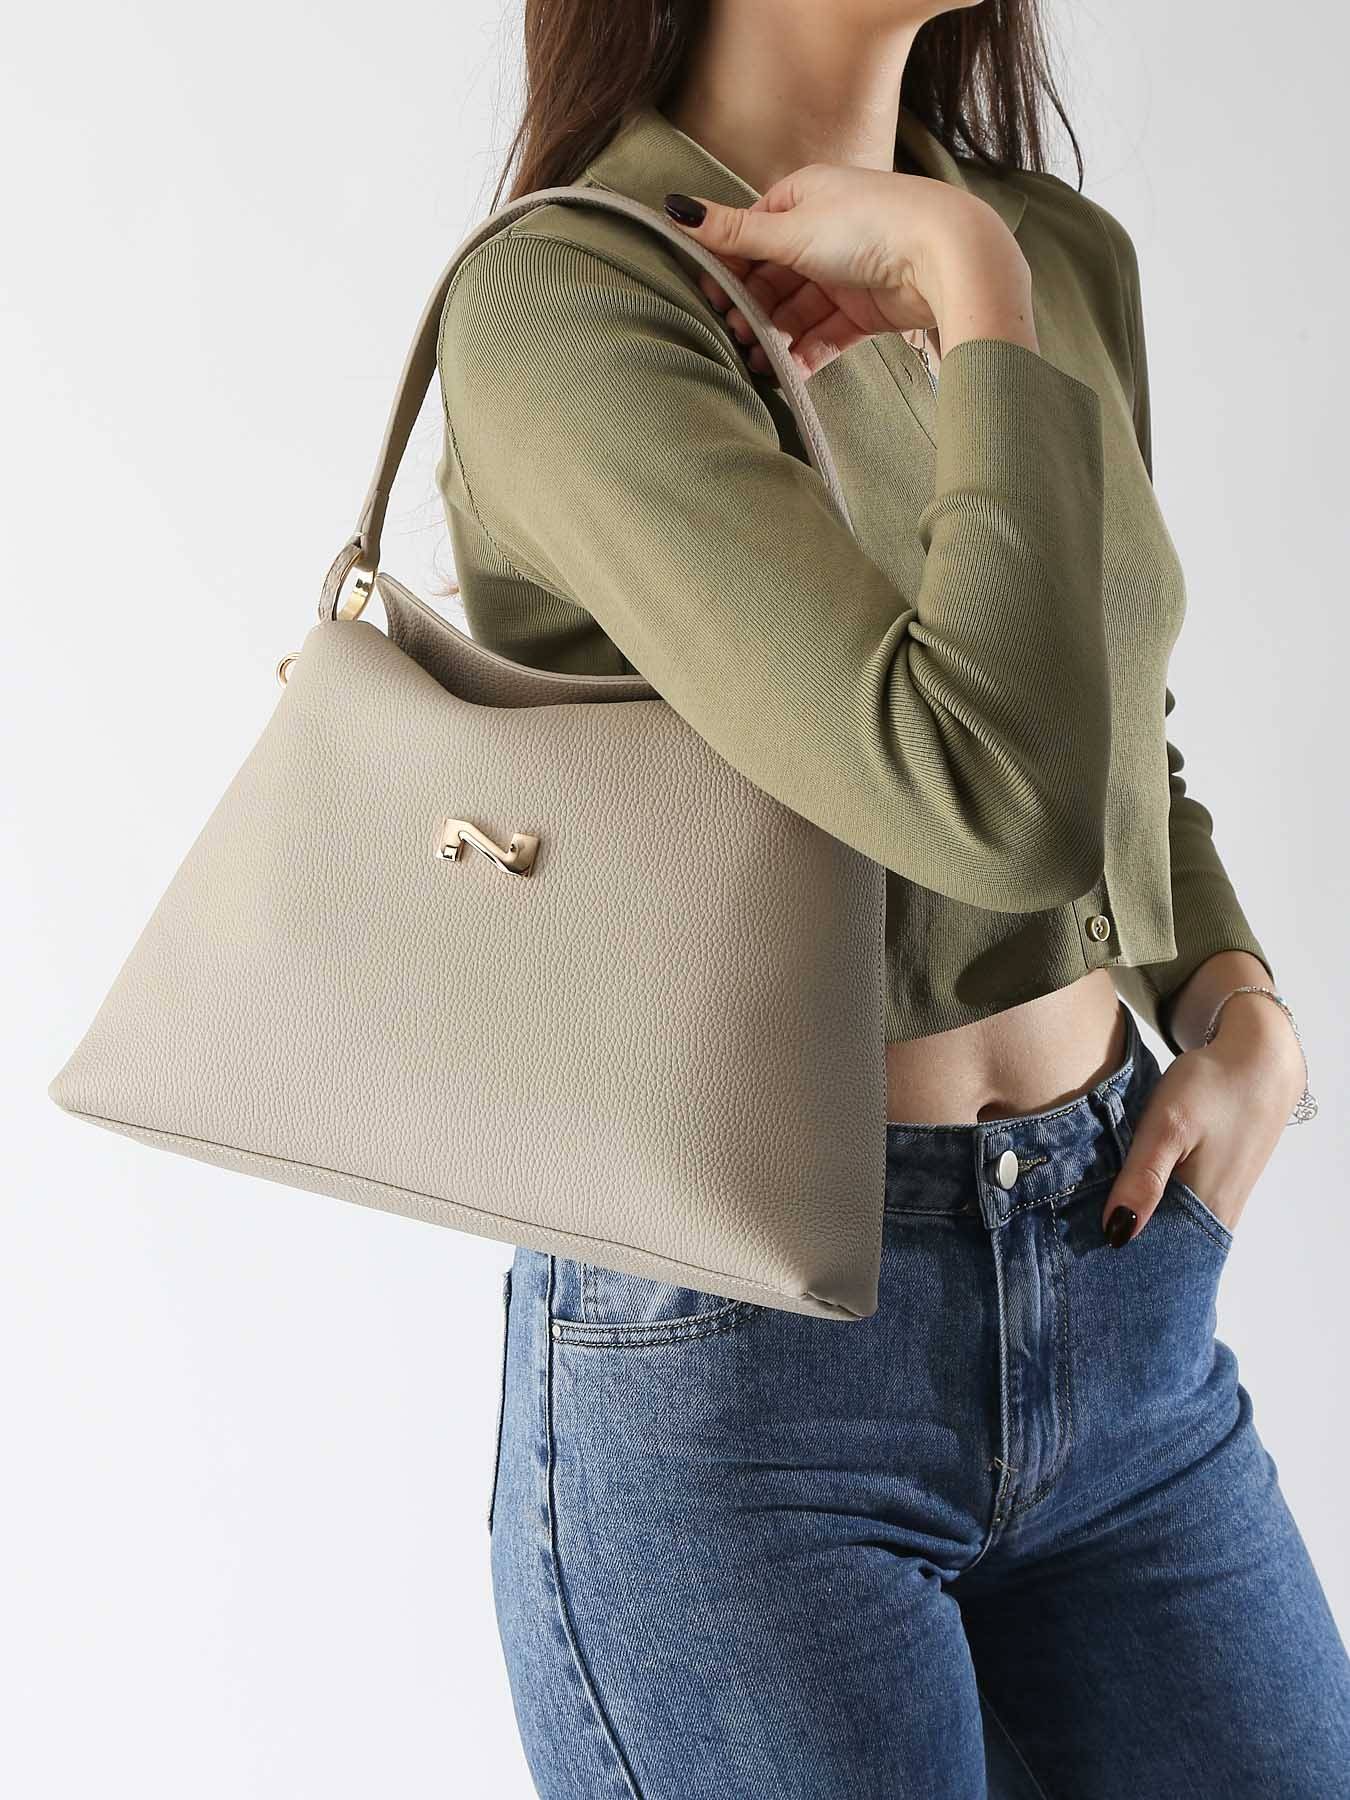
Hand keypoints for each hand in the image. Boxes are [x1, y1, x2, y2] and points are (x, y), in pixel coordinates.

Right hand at [662, 162, 1035, 377]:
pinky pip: (825, 335)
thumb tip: (676, 210)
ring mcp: (845, 273)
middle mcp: (823, 231)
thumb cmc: (868, 225)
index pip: (752, 234)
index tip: (708, 296)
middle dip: (750, 308)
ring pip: (797, 311)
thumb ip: (733, 233)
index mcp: (804, 197)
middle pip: (772, 277)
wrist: (944, 255)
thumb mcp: (790, 228)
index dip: (727, 266)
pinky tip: (786, 372)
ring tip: (755, 360)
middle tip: (732, 333)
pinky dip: (805, 353)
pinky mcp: (866, 310)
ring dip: (774, 336)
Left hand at [1100, 994, 1307, 1246]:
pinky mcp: (1219, 1187)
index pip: (1154, 1258)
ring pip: (1169, 1229)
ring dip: (1135, 1222)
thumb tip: (1116, 1234)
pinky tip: (1124, 1194)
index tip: (1076, 1251)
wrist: (1259, 1060)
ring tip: (1091, 1214)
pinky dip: (1152, 1206)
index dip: (1114, 1257)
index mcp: (1205, 1212)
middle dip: (1120, 1242)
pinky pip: (1179, 1212)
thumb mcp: (1168, 1126)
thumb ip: (1143, 1179)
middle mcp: (1217, 1220)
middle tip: (1074, 1232)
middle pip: (1161, 1249)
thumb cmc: (1211, 1088)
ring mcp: (1221, 1204)